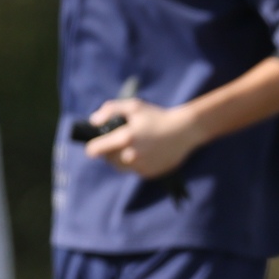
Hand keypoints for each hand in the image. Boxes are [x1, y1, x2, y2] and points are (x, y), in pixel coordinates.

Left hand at [84, 97, 203, 179]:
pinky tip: (147, 153)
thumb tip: (94, 121)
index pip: (94, 150)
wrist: (186, 130)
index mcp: (124, 138)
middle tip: (123, 141)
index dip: (93, 146)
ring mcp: (141, 166)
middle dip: (111, 151)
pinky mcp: (150, 173)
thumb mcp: (134, 106)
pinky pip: (136, 171)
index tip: (96, 144)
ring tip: (134, 147)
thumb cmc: (158, 116)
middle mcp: (131, 155)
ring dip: (122, 159)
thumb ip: (110, 110)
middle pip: (108, 159)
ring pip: (121, 167)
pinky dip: (137, 164)